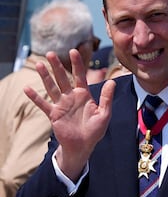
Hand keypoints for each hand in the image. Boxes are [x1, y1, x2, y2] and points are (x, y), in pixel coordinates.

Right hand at [24, 49, 115, 180]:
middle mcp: (71, 97)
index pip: (79, 75)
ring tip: (39, 64)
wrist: (83, 146)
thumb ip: (106, 98)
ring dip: (45, 77)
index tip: (73, 51)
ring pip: (51, 87)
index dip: (77, 64)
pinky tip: (27, 88)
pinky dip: (35, 97)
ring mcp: (61, 105)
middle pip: (62, 78)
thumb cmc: (95, 130)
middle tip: (50, 53)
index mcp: (84, 94)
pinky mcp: (54, 114)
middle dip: (57, 66)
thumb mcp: (104, 113)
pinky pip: (43, 104)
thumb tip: (112, 81)